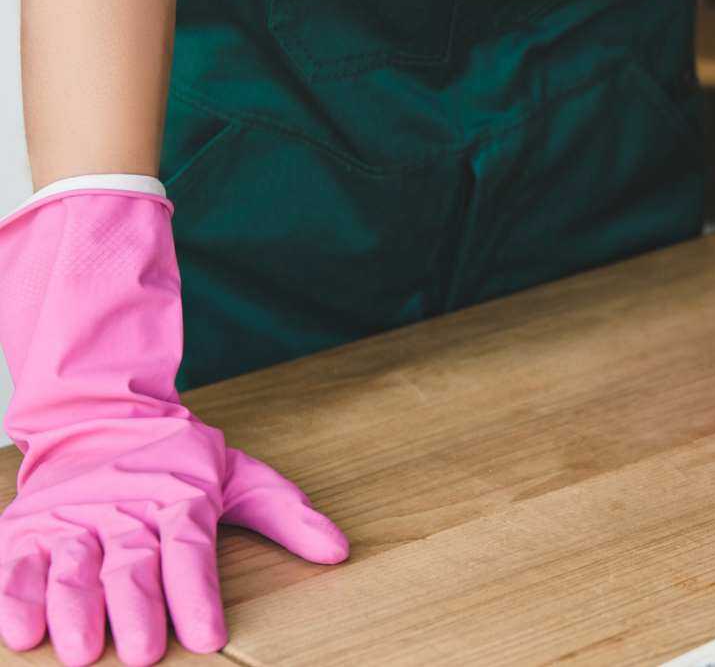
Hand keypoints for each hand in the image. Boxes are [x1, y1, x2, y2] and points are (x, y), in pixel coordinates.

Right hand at [0, 187, 346, 664]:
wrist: (99, 414)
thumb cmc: (177, 459)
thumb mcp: (238, 475)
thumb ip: (287, 514)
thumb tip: (340, 551)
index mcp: (178, 496)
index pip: (190, 547)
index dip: (196, 592)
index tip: (206, 635)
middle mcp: (123, 508)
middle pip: (131, 563)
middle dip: (137, 610)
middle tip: (144, 653)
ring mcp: (72, 519)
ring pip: (73, 568)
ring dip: (74, 610)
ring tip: (81, 651)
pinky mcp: (27, 529)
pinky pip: (17, 566)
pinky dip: (15, 597)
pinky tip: (19, 633)